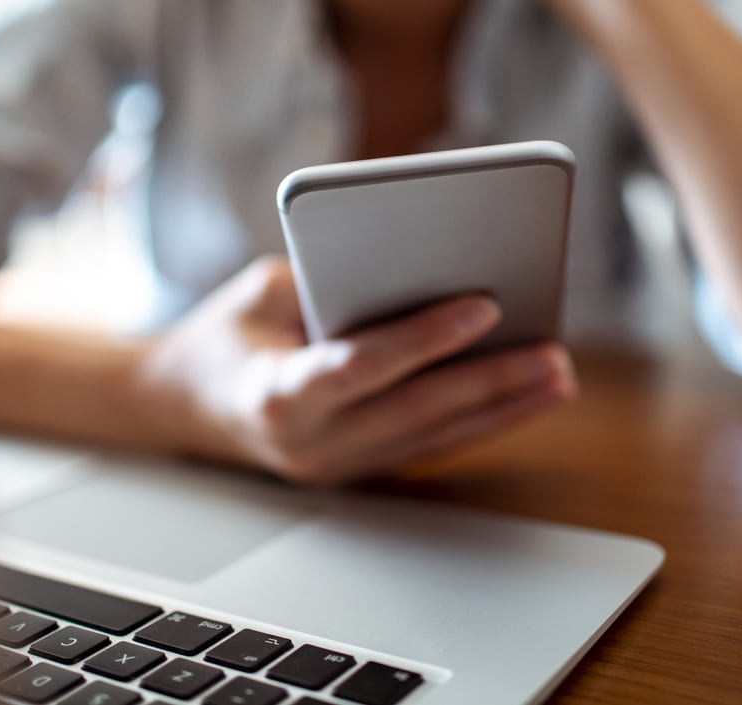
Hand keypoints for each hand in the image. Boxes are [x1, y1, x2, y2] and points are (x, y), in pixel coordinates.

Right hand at [142, 256, 577, 485]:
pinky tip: (524, 395)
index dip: (424, 338)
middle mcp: (308, 445)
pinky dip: (480, 420)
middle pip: (415, 411)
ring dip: (503, 408)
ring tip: (557, 375)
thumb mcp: (262, 291)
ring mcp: (335, 466)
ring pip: (433, 437)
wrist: (185, 405)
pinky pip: (430, 444)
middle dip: (491, 381)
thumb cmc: (227, 333)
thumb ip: (330, 285)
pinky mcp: (358, 469)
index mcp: (274, 396)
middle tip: (553, 353)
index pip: (361, 367)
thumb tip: (419, 267)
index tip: (484, 304)